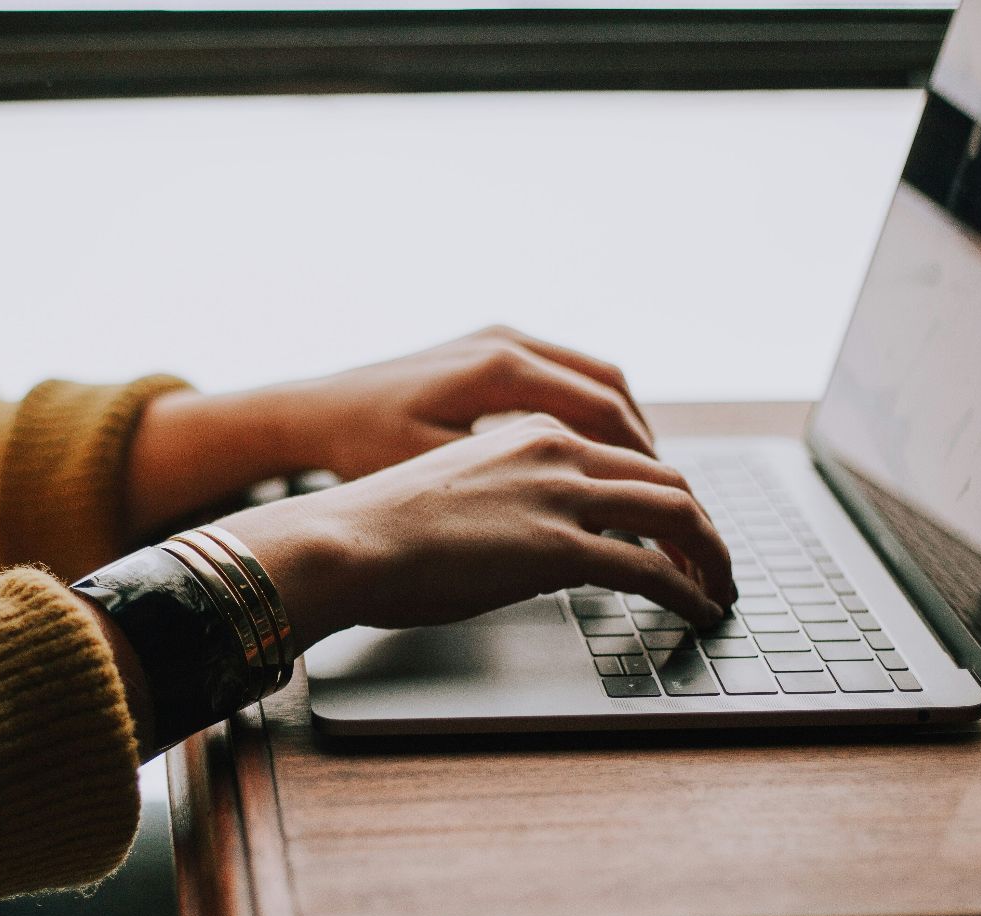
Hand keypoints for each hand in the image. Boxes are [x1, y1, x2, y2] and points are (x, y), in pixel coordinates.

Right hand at [214, 414, 735, 650]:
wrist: (343, 540)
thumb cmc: (379, 529)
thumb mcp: (457, 493)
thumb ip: (510, 503)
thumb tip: (535, 547)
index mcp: (531, 431)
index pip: (626, 456)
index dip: (665, 496)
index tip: (677, 531)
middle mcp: (556, 450)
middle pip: (666, 479)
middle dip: (703, 526)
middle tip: (715, 563)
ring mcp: (561, 495)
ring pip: (677, 513)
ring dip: (711, 556)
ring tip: (720, 590)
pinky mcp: (559, 547)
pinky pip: (653, 568)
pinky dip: (689, 590)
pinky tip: (698, 611)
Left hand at [285, 324, 654, 480]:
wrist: (314, 411)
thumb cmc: (362, 447)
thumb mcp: (436, 473)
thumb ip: (511, 486)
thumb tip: (584, 513)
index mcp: (499, 369)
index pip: (601, 410)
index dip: (640, 460)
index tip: (661, 502)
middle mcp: (506, 341)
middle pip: (608, 387)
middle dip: (643, 443)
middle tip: (666, 493)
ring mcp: (498, 338)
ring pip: (591, 376)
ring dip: (621, 424)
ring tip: (640, 477)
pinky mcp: (488, 347)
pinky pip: (562, 373)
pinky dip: (590, 411)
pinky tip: (593, 453)